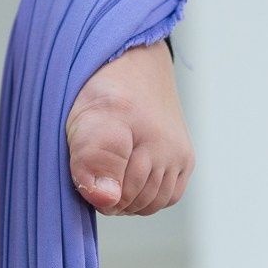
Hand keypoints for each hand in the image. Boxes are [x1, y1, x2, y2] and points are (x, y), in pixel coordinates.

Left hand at [66, 39, 193, 215]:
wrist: (131, 64)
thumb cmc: (99, 91)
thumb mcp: (83, 118)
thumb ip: (93, 158)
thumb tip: (107, 200)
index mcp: (130, 131)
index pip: (110, 194)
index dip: (91, 190)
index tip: (81, 171)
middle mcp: (162, 145)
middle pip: (131, 200)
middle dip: (108, 195)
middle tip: (94, 170)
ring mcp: (178, 154)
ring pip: (149, 202)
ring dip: (128, 198)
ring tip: (112, 173)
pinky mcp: (186, 159)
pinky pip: (167, 197)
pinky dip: (148, 198)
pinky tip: (132, 180)